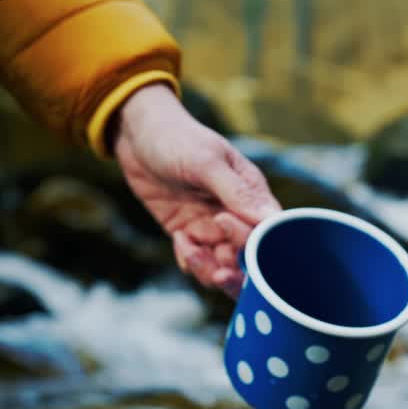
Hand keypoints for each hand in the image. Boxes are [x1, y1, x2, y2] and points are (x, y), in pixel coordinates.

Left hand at [113, 83, 280, 297]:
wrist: (137, 134)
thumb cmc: (177, 137)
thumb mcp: (207, 161)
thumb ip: (237, 192)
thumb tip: (270, 220)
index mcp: (252, 195)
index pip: (266, 232)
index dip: (253, 242)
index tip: (223, 223)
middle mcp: (236, 215)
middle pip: (248, 259)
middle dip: (235, 271)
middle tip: (218, 273)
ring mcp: (211, 227)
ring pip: (221, 266)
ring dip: (209, 269)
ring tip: (189, 250)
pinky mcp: (187, 233)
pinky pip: (196, 261)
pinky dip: (189, 260)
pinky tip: (178, 239)